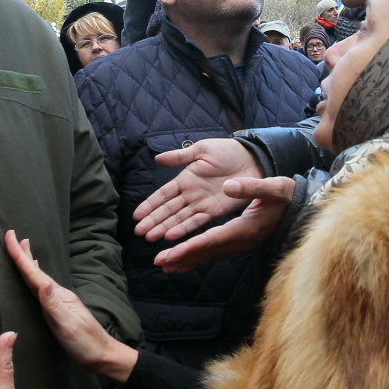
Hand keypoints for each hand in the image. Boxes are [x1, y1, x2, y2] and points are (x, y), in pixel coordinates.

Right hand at [5, 230, 137, 382]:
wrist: (102, 357)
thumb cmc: (85, 344)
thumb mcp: (68, 325)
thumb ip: (54, 305)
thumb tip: (44, 282)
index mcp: (58, 296)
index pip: (35, 273)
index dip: (20, 255)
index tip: (9, 235)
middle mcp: (58, 295)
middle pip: (36, 271)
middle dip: (23, 254)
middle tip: (12, 235)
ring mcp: (59, 303)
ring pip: (39, 278)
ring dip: (29, 264)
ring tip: (23, 249)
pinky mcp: (59, 311)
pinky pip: (42, 290)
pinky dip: (36, 279)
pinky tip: (38, 279)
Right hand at [133, 138, 262, 241]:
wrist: (253, 159)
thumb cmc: (227, 151)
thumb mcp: (201, 150)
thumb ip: (180, 156)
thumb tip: (157, 158)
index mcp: (185, 179)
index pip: (163, 194)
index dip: (150, 204)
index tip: (136, 216)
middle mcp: (191, 194)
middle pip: (168, 210)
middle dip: (153, 220)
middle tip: (139, 232)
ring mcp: (202, 203)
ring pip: (179, 218)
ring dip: (164, 228)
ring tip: (150, 238)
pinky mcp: (215, 211)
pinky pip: (197, 221)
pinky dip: (184, 229)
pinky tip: (172, 236)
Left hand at [154, 176, 294, 272]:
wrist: (301, 209)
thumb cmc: (287, 197)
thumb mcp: (274, 188)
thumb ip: (251, 187)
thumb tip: (228, 186)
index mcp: (245, 229)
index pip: (212, 240)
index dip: (190, 247)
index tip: (170, 252)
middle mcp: (240, 241)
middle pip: (207, 252)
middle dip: (183, 257)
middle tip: (160, 263)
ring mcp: (240, 244)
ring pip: (209, 254)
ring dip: (187, 260)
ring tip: (166, 266)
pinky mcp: (240, 241)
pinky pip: (215, 252)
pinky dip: (198, 256)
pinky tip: (185, 260)